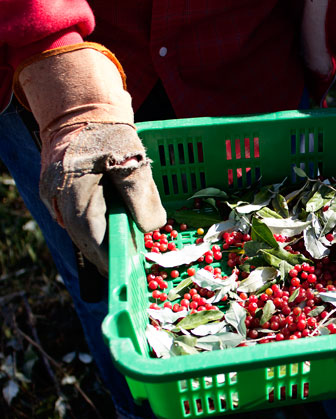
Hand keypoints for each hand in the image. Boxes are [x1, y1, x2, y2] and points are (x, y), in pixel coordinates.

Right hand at [14, 44, 165, 273]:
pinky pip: (81, 215)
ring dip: (104, 239)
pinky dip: (100, 224)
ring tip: (127, 252)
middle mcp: (58, 197)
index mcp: (73, 190)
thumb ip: (142, 197)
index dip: (109, 256)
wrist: (83, 105)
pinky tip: (117, 228)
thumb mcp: (133, 161)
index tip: (127, 271)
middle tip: (130, 268)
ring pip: (82, 228)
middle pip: (84, 236)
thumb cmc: (110, 130)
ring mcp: (56, 194)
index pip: (91, 235)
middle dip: (108, 253)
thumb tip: (152, 228)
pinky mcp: (63, 190)